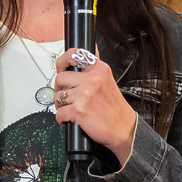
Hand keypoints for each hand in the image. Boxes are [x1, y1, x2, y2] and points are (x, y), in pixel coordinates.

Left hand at [52, 48, 138, 166]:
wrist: (124, 129)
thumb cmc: (115, 109)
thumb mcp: (108, 81)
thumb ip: (94, 70)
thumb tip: (87, 52)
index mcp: (99, 69)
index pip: (75, 55)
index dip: (63, 61)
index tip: (61, 67)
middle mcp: (92, 80)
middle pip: (60, 78)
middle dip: (60, 89)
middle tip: (65, 96)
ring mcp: (85, 95)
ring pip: (58, 96)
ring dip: (61, 105)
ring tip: (70, 109)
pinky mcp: (79, 110)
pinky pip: (59, 113)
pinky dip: (62, 119)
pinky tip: (70, 119)